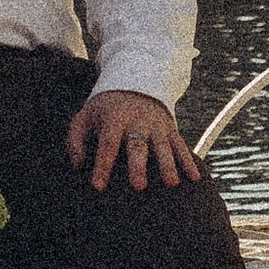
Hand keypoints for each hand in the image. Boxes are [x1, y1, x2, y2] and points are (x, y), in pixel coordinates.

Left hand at [66, 86, 198, 191]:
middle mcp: (137, 121)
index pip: (107, 143)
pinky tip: (194, 178)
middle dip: (138, 165)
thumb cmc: (104, 110)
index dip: (102, 165)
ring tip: (171, 183)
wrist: (134, 81)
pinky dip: (188, 161)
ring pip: (163, 145)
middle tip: (138, 186)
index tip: (98, 186)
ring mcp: (156, 125)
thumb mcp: (84, 117)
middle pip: (137, 144)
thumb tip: (77, 165)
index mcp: (114, 118)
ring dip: (168, 164)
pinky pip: (181, 145)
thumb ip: (75, 140)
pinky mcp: (170, 128)